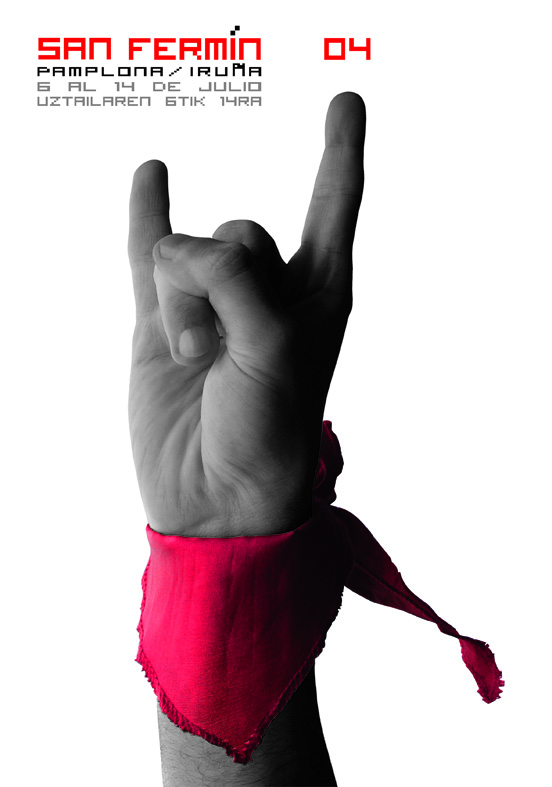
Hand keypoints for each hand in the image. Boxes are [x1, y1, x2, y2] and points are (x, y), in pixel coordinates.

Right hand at [128, 92, 364, 536]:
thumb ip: (236, 280)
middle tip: (227, 349)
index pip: (333, 203)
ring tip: (197, 360)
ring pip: (187, 252)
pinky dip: (148, 211)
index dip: (338, 151)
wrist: (216, 494)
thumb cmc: (268, 430)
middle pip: (242, 230)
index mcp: (317, 293)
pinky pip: (148, 249)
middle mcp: (268, 289)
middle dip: (225, 280)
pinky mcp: (162, 318)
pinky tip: (153, 173)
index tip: (345, 102)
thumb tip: (178, 244)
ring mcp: (211, 301)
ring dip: (186, 306)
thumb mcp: (276, 347)